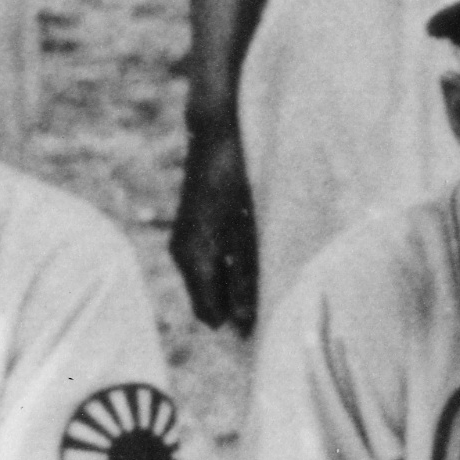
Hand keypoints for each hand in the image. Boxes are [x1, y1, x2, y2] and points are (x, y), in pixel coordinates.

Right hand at [174, 108, 259, 333]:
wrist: (219, 132)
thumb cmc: (239, 176)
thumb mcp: (249, 229)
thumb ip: (245, 275)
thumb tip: (242, 319)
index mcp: (193, 257)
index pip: (209, 311)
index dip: (238, 323)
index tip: (268, 326)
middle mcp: (184, 252)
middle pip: (209, 299)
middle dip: (238, 306)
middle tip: (276, 304)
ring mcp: (187, 239)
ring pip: (212, 280)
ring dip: (237, 285)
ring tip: (272, 279)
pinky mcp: (196, 227)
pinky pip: (213, 262)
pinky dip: (233, 267)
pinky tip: (259, 257)